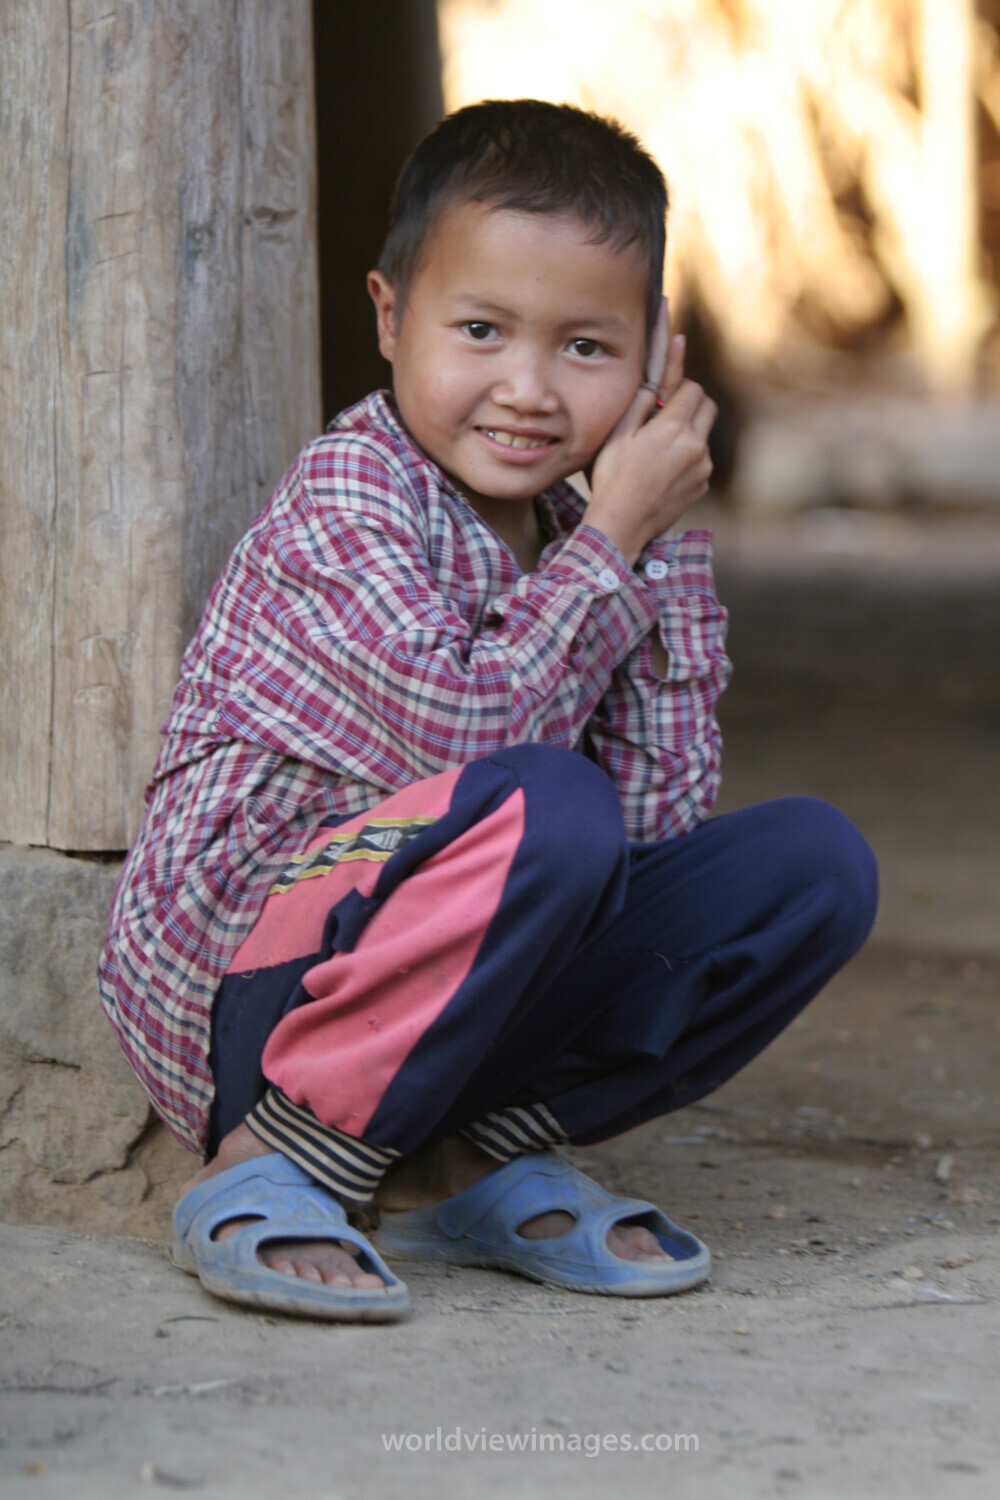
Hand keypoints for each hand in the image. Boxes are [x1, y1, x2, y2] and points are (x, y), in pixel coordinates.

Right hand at [586, 298, 716, 563]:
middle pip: (707, 406)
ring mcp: (703, 467)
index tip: (664, 394)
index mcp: (674, 429)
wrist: (621, 525)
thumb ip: (645, 396)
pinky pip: (702, 458)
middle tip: (663, 417)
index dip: (677, 387)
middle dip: (690, 404)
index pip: (693, 388)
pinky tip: (662, 470)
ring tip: (658, 449)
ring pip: (705, 432)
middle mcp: (696, 446)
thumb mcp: (619, 433)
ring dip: (688, 432)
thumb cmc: (612, 477)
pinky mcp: (703, 484)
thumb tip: (666, 361)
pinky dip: (688, 456)